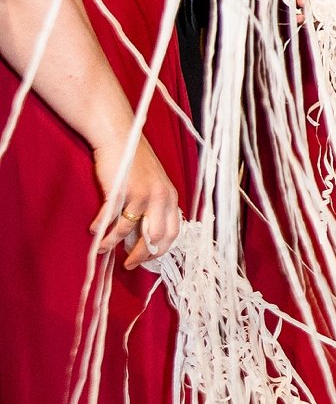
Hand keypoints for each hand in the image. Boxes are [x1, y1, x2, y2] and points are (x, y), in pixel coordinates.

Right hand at [90, 134, 180, 269]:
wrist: (121, 138)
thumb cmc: (135, 163)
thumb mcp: (154, 184)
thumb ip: (155, 206)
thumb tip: (147, 236)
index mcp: (171, 197)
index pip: (173, 232)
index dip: (161, 250)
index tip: (148, 260)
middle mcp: (161, 197)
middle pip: (155, 237)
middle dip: (141, 255)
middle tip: (129, 264)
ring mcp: (142, 194)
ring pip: (129, 230)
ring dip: (113, 243)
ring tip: (102, 250)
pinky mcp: (122, 191)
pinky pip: (111, 218)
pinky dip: (102, 228)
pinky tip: (94, 232)